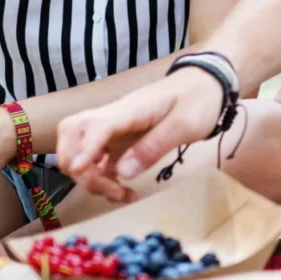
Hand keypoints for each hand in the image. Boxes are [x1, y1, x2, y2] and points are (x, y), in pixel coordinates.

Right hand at [55, 68, 222, 201]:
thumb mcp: (185, 125)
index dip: (83, 148)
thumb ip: (154, 147)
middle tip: (110, 189)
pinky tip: (123, 190)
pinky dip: (102, 178)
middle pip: (73, 135)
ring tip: (122, 195)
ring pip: (80, 150)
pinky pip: (98, 160)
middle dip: (79, 168)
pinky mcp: (119, 140)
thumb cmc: (198, 100)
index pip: (95, 125)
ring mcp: (114, 129)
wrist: (207, 83)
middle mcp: (114, 117)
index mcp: (130, 109)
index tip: (77, 170)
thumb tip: (123, 172)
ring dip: (91, 178)